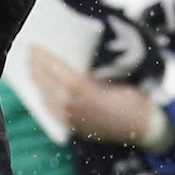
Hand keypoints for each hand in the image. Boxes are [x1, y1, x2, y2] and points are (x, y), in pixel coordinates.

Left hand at [31, 47, 154, 145]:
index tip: (35, 45)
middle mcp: (71, 104)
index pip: (55, 68)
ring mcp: (69, 118)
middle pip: (45, 81)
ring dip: (37, 79)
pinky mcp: (71, 127)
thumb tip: (74, 53)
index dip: (43, 56)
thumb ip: (91, 68)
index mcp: (82, 88)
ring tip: (32, 66)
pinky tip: (41, 87)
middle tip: (30, 52)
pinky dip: (43, 95)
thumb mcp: (115, 77)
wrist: (143, 129)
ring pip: (44, 95)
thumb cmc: (132, 98)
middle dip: (36, 65)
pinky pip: (49, 109)